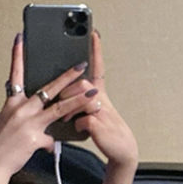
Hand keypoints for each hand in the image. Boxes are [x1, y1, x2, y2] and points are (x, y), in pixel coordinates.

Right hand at [0, 34, 99, 183]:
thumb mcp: (10, 123)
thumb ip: (28, 118)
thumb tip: (41, 121)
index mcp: (13, 102)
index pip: (16, 74)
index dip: (18, 56)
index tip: (21, 38)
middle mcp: (21, 109)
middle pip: (48, 89)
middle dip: (66, 76)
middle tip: (80, 64)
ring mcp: (29, 122)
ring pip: (58, 108)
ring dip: (77, 100)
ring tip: (91, 93)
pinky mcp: (34, 138)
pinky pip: (52, 139)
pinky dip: (53, 144)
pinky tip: (51, 147)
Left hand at [58, 31, 138, 168]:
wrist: (122, 149)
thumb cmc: (105, 130)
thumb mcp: (93, 112)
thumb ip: (79, 102)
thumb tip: (62, 94)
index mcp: (99, 95)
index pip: (98, 68)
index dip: (96, 50)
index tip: (94, 33)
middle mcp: (101, 99)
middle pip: (81, 82)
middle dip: (68, 89)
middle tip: (60, 100)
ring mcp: (101, 111)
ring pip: (81, 96)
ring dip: (70, 106)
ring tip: (66, 118)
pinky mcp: (98, 124)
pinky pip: (81, 118)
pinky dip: (76, 124)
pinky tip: (77, 129)